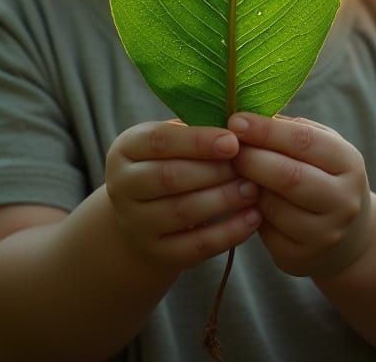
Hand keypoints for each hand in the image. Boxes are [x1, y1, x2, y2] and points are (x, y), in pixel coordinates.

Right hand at [105, 120, 261, 272]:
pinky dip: (228, 233)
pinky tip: (253, 219)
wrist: (142, 220)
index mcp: (126, 149)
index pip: (160, 141)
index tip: (233, 141)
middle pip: (170, 178)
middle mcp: (122, 187)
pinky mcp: (157, 254)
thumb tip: (242, 121)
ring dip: (224, 200)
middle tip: (250, 166)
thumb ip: (197, 129)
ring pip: (183, 212)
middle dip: (214, 171)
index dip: (198, 141)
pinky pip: (196, 246)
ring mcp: (136, 224)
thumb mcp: (171, 142)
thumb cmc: (168, 164)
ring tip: (253, 189)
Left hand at [228, 112, 373, 277]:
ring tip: (233, 171)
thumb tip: (245, 118)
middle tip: (226, 148)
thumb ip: (289, 131)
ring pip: (272, 206)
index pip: (303, 140)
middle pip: (288, 176)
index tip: (235, 121)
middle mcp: (344, 201)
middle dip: (251, 158)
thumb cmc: (323, 176)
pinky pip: (263, 232)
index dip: (265, 130)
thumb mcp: (321, 148)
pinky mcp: (301, 258)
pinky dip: (248, 212)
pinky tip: (242, 200)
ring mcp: (325, 234)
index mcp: (349, 163)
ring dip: (246, 186)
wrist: (348, 236)